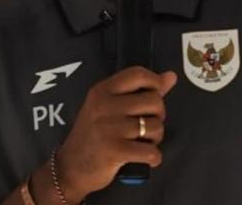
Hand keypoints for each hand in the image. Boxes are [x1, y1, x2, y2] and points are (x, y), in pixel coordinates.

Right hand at [55, 66, 177, 201]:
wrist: (70, 167)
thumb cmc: (94, 134)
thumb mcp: (109, 107)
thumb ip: (141, 91)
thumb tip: (171, 76)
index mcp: (102, 90)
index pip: (138, 74)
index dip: (155, 82)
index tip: (155, 95)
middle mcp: (104, 105)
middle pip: (153, 101)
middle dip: (158, 116)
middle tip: (147, 126)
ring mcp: (109, 128)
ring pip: (155, 127)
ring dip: (155, 138)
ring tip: (143, 142)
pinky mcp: (114, 151)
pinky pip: (150, 151)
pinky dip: (154, 157)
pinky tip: (147, 157)